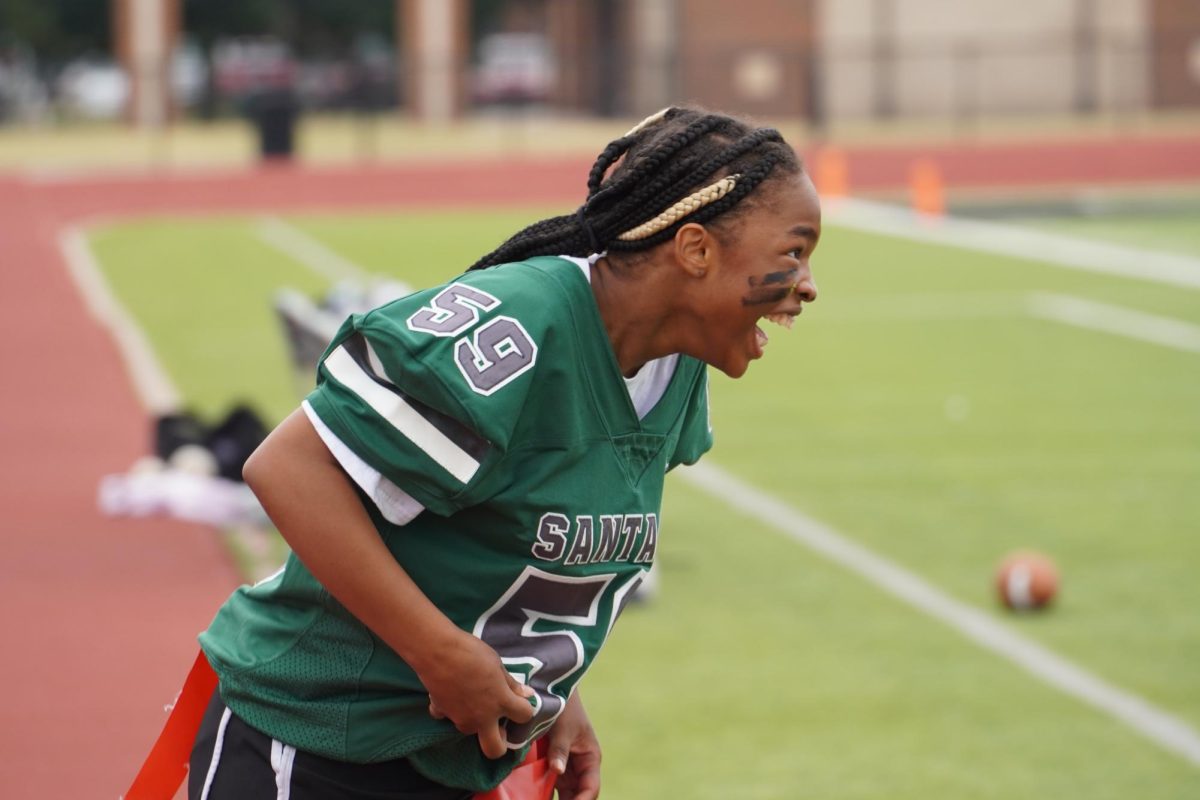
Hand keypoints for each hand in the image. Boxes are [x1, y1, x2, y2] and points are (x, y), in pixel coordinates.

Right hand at [419, 631, 534, 758]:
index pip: (524, 716)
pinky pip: (447, 716)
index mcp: (501, 702)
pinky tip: (450, 693)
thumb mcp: (497, 663)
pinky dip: (449, 708)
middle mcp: (482, 717)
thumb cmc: (472, 653)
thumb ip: (511, 683)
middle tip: (499, 727)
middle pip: (494, 750)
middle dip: (499, 744)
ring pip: (470, 731)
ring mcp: (460, 718)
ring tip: (472, 699)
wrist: (438, 651)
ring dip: (475, 721)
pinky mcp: (441, 712)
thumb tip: (527, 694)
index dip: (525, 708)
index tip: (520, 700)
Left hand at [546, 692, 600, 799]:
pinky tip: (529, 797)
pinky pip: (548, 785)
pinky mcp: (551, 764)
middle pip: (577, 795)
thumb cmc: (564, 707)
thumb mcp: (564, 728)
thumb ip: (560, 749)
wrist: (552, 691)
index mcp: (590, 758)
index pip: (590, 788)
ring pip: (563, 794)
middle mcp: (580, 767)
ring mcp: (565, 767)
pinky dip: (541, 793)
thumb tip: (558, 770)